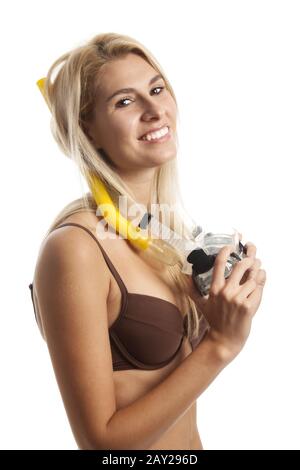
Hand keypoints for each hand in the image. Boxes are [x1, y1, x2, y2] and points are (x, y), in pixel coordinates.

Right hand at [200, 243, 266, 361]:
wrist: (224, 340)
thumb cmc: (214, 321)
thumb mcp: (201, 304)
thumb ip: (192, 290)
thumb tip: (184, 279)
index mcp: (214, 288)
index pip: (219, 264)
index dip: (226, 251)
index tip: (230, 246)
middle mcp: (226, 292)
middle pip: (241, 266)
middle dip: (249, 259)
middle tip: (252, 258)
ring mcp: (237, 299)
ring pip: (253, 278)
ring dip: (257, 274)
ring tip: (257, 273)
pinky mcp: (248, 306)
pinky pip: (259, 290)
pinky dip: (260, 287)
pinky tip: (258, 286)